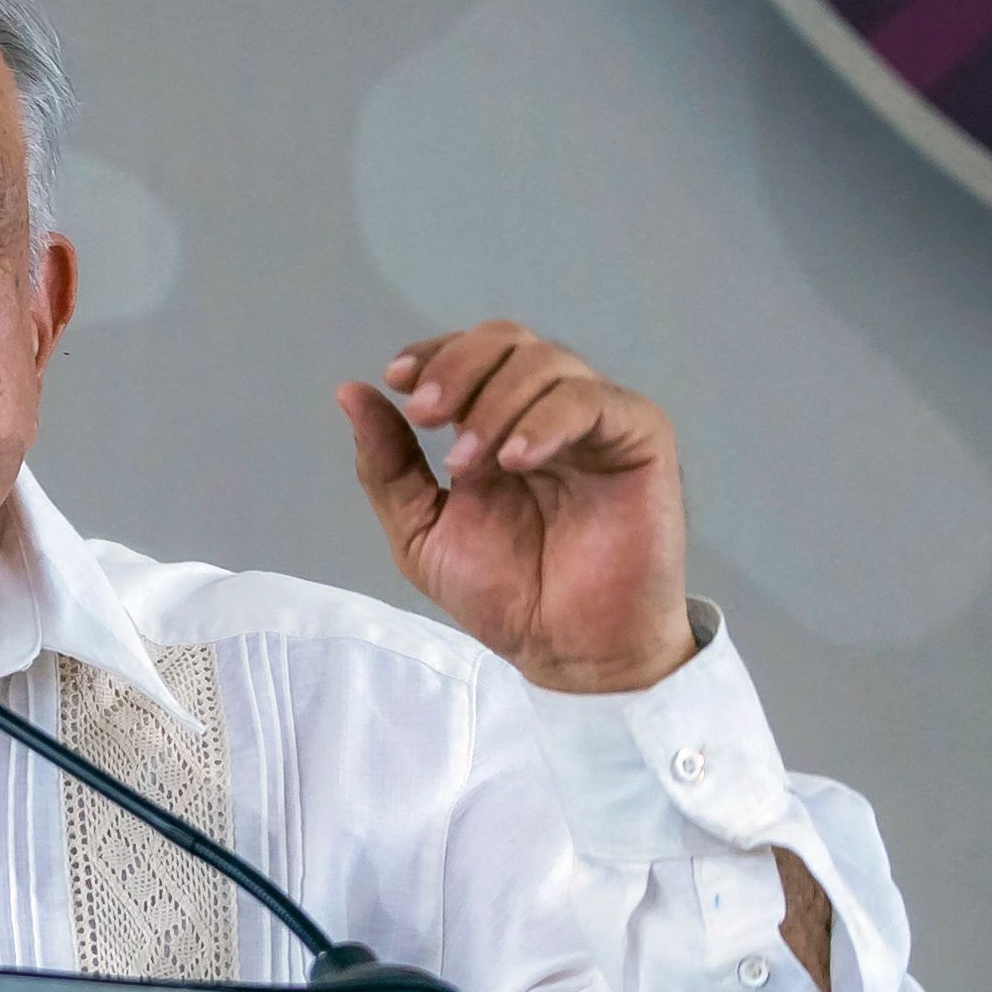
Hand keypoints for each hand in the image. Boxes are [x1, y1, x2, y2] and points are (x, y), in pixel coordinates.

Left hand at [339, 322, 698, 696]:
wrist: (567, 651)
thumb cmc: (507, 596)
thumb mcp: (422, 530)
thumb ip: (388, 465)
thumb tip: (351, 393)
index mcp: (499, 421)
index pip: (471, 352)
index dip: (434, 353)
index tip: (397, 380)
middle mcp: (548, 411)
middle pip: (507, 340)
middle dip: (456, 367)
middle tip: (425, 415)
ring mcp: (596, 421)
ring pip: (547, 362)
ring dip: (494, 402)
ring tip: (467, 463)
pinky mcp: (640, 438)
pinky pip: (594, 401)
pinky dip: (546, 419)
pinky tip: (515, 460)